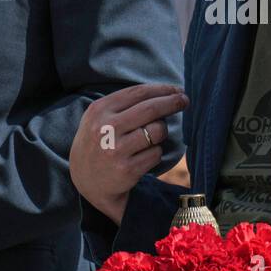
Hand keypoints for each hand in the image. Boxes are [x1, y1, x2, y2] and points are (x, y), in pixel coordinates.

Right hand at [70, 83, 187, 224]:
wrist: (85, 181)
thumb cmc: (100, 142)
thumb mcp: (100, 118)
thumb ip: (125, 104)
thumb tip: (167, 92)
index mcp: (99, 110)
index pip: (138, 93)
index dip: (162, 89)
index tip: (177, 90)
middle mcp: (106, 128)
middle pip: (151, 109)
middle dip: (172, 102)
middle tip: (185, 101)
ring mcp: (116, 150)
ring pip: (157, 131)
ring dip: (161, 133)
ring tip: (150, 139)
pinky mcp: (127, 169)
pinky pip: (156, 153)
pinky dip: (155, 153)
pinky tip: (142, 157)